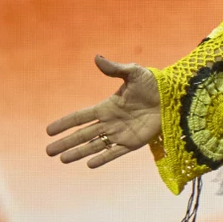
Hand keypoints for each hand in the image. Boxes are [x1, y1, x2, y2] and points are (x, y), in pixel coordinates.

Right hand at [45, 55, 161, 167]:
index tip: (49, 131)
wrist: (174, 98)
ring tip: (62, 160)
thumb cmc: (154, 84)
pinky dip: (103, 158)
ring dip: (78, 152)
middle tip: (48, 151)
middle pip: (82, 134)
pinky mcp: (133, 143)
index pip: (80, 117)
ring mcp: (121, 133)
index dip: (65, 123)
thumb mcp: (133, 73)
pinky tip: (89, 164)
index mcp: (107, 106)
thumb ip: (114, 68)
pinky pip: (115, 153)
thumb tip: (97, 57)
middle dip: (66, 142)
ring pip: (94, 145)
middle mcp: (110, 122)